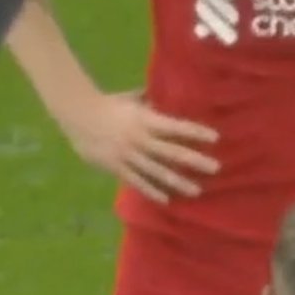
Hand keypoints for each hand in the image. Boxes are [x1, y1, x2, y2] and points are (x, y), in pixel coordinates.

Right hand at [63, 90, 219, 203]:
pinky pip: (137, 181)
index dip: (196, 132)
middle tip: (216, 167)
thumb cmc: (106, 104)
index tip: (215, 138)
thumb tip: (165, 94)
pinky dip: (152, 190)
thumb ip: (148, 99)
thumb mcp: (130, 99)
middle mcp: (140, 139)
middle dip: (195, 160)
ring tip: (197, 190)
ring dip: (178, 181)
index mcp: (145, 120)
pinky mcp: (117, 167)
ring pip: (158, 171)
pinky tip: (166, 199)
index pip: (176, 127)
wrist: (78, 114)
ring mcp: (129, 155)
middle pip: (172, 152)